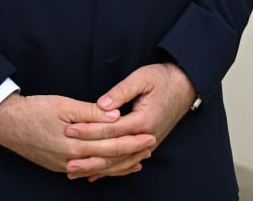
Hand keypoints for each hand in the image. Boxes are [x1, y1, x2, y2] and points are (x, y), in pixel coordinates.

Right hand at [0, 93, 155, 178]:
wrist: (6, 124)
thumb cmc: (34, 110)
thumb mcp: (63, 105)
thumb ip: (91, 112)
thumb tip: (115, 116)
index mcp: (75, 143)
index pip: (111, 144)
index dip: (132, 141)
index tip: (149, 135)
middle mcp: (72, 159)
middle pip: (109, 159)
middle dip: (131, 154)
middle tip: (150, 148)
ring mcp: (65, 166)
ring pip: (99, 168)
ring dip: (120, 165)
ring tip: (137, 161)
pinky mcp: (59, 166)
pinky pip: (86, 170)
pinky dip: (102, 169)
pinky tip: (110, 167)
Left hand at [65, 63, 197, 181]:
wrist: (185, 85)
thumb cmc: (162, 79)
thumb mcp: (141, 78)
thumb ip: (121, 92)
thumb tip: (102, 105)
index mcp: (143, 120)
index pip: (111, 129)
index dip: (89, 130)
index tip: (70, 130)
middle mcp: (147, 136)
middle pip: (114, 152)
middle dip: (89, 156)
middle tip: (67, 161)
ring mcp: (149, 143)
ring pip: (120, 161)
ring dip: (98, 168)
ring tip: (75, 173)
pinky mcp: (148, 144)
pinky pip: (127, 160)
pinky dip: (111, 168)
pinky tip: (96, 173)